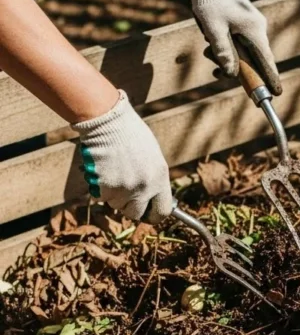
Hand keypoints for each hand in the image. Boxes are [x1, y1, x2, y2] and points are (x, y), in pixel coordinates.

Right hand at [74, 92, 172, 223]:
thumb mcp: (152, 156)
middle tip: (124, 195)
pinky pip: (102, 197)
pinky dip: (100, 187)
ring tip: (113, 171)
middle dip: (130, 207)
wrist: (107, 120)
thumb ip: (154, 179)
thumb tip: (153, 198)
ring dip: (114, 195)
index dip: (153, 214)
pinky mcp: (104, 188)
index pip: (163, 211)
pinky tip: (103, 169)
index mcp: (160, 177)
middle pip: (136, 214)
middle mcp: (144, 187)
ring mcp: (124, 189)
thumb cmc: (130, 134)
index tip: (148, 213)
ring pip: (116, 205)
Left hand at [181, 0, 281, 95]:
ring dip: (226, 56)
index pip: (265, 60)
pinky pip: (239, 42)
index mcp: (254, 29)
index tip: (276, 93)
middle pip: (253, 58)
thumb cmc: (210, 2)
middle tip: (215, 73)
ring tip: (207, 51)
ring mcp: (251, 25)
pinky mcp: (244, 23)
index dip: (270, 77)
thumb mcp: (213, 29)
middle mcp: (257, 27)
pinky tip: (210, 43)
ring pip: (243, 51)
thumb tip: (230, 74)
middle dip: (235, 68)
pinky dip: (226, 47)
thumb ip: (223, 52)